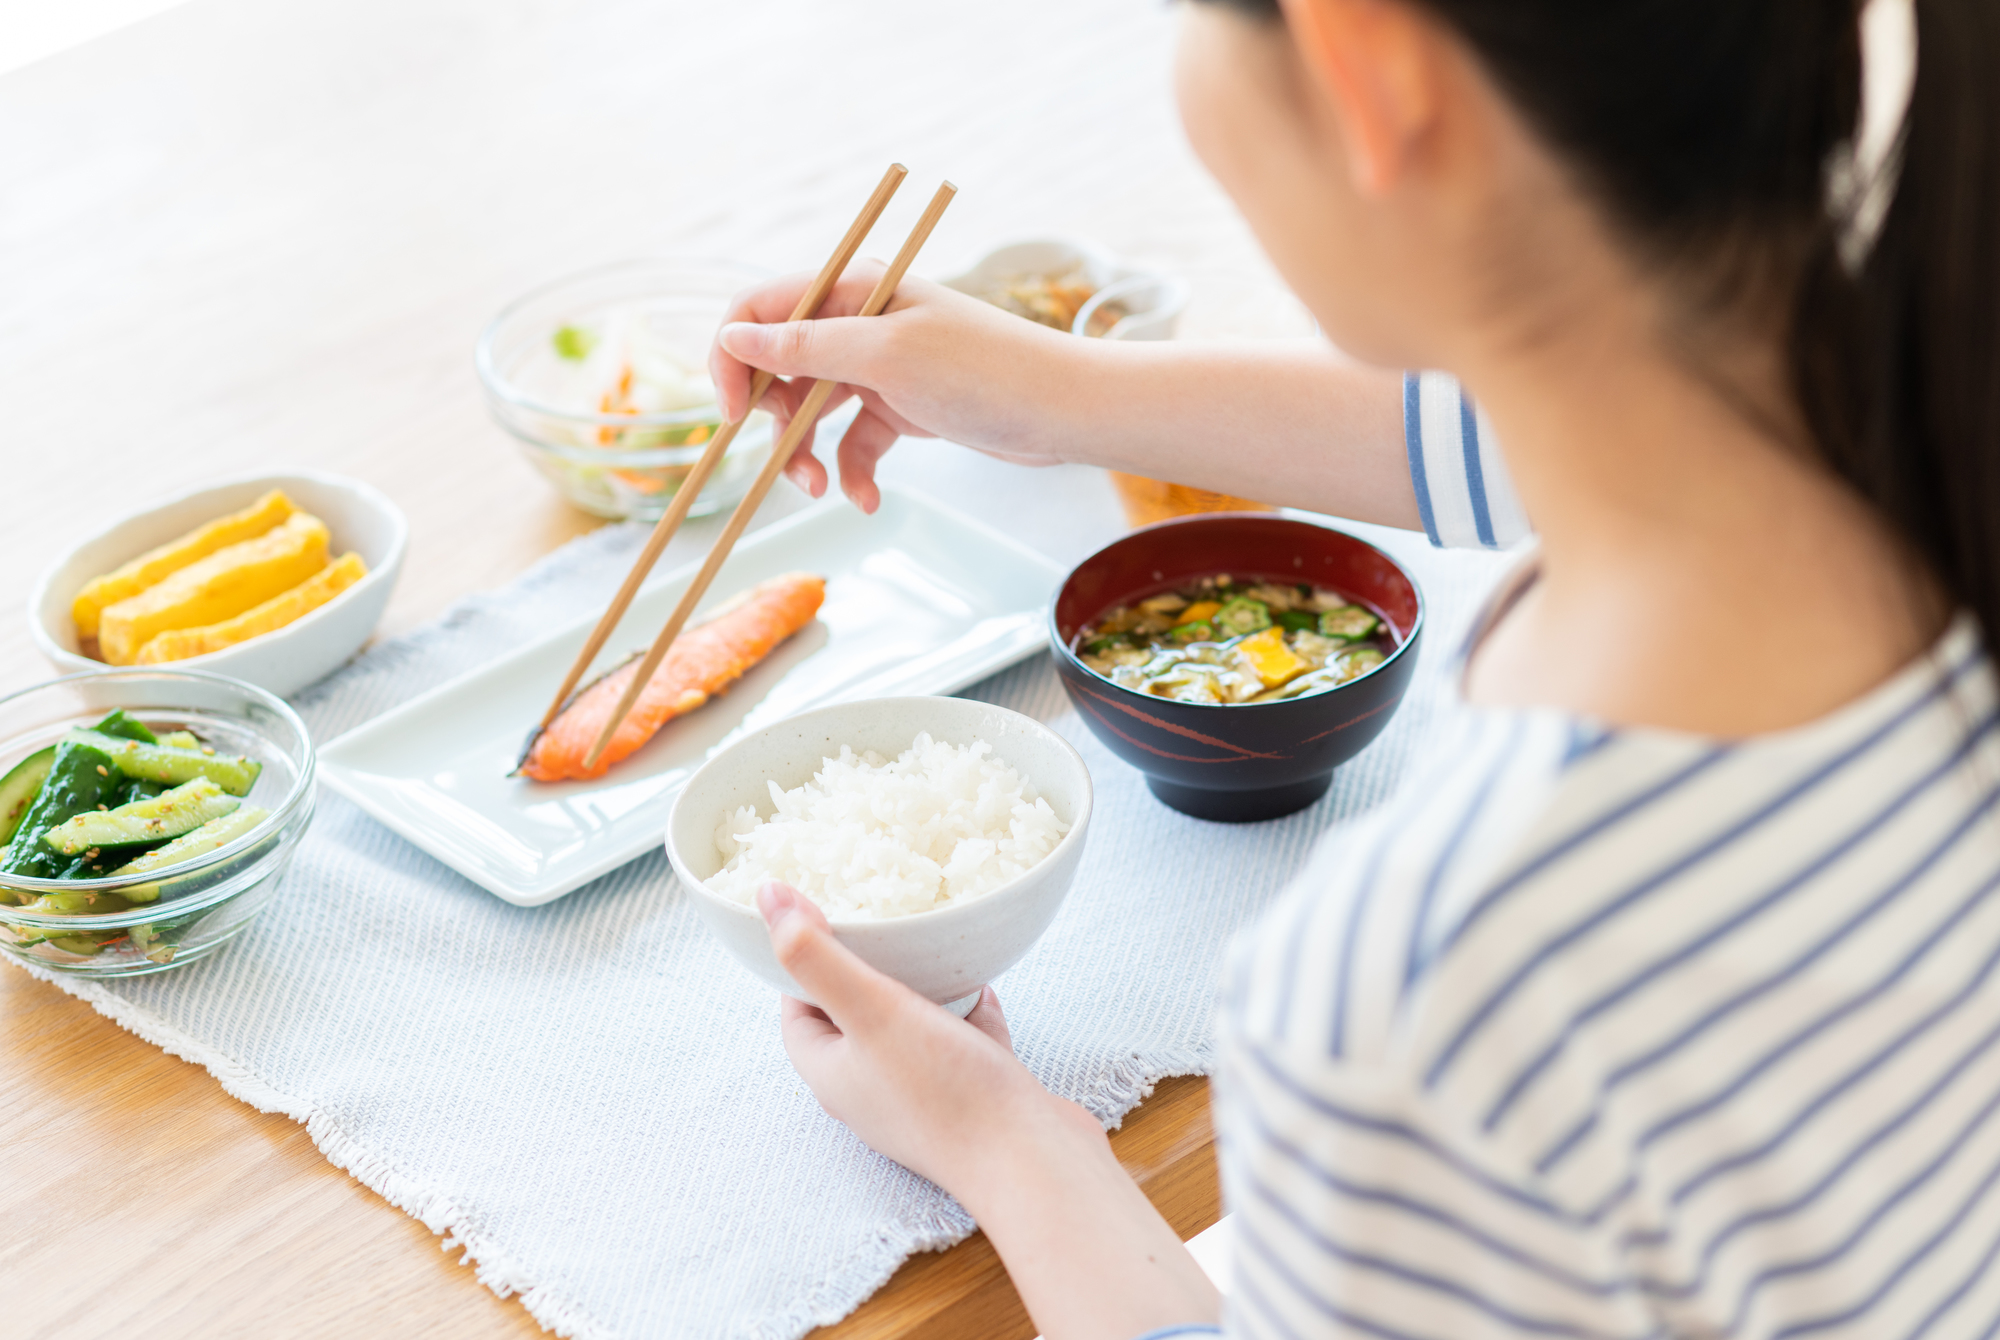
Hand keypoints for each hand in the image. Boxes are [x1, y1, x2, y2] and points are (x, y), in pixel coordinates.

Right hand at [710, 266, 1086, 512]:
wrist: (1062, 410)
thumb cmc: (983, 369)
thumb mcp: (886, 355)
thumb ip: (806, 346)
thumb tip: (733, 337)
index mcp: (850, 290)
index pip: (759, 311)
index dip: (734, 360)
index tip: (733, 415)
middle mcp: (859, 323)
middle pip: (779, 369)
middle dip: (775, 422)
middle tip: (791, 466)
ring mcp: (879, 367)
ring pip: (812, 411)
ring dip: (807, 455)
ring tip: (822, 490)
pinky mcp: (901, 407)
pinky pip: (854, 441)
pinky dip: (853, 471)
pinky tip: (868, 499)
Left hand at [756, 879, 1097, 1198]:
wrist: (1031, 1162)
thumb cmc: (945, 1091)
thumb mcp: (870, 1008)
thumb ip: (816, 954)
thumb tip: (766, 896)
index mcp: (832, 1073)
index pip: (796, 1008)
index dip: (801, 960)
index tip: (819, 914)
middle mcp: (869, 1090)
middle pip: (851, 1015)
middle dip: (861, 967)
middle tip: (876, 920)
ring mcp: (921, 1098)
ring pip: (907, 1029)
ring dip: (916, 987)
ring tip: (928, 943)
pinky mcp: (971, 1098)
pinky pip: (959, 1044)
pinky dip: (966, 1012)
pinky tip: (981, 981)